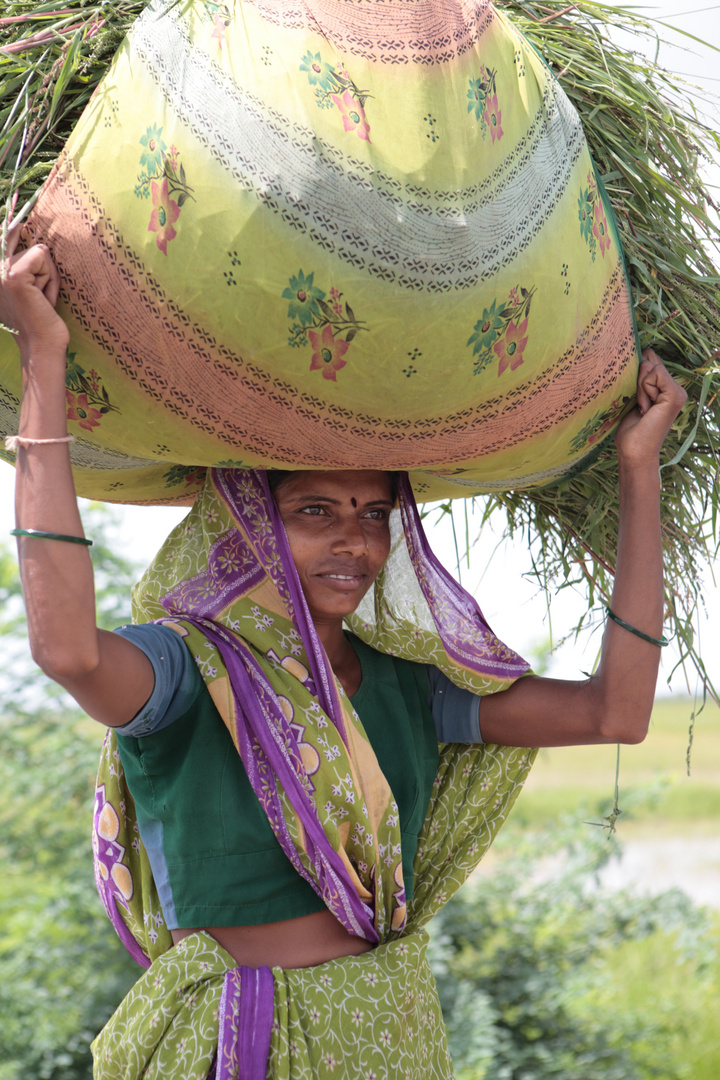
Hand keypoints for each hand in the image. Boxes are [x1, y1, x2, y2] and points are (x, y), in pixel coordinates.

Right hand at [0, 235, 68, 354]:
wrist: (42, 346)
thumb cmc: (41, 320)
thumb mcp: (29, 288)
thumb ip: (24, 265)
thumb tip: (27, 234)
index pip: (4, 236)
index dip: (12, 226)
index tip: (17, 214)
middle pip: (29, 243)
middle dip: (44, 269)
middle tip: (40, 296)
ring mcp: (1, 272)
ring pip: (39, 251)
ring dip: (49, 276)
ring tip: (42, 299)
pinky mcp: (14, 275)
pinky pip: (42, 256)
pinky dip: (51, 278)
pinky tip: (45, 298)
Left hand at [614, 349, 686, 467]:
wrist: (634, 452)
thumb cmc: (629, 430)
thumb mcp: (633, 397)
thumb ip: (639, 378)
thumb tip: (638, 355)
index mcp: (666, 388)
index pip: (650, 360)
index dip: (636, 374)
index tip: (636, 400)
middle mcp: (675, 388)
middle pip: (650, 360)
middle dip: (637, 378)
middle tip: (639, 404)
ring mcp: (677, 392)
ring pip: (651, 366)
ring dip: (639, 386)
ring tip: (642, 407)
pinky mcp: (675, 395)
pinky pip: (654, 373)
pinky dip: (643, 388)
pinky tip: (645, 407)